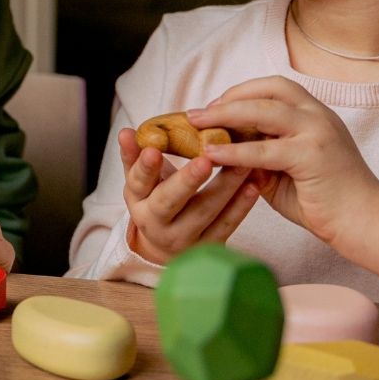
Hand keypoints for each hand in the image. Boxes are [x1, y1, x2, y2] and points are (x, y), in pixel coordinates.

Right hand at [118, 127, 259, 264]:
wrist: (168, 247)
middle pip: (170, 202)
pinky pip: (226, 225)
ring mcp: (184, 239)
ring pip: (204, 212)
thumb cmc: (156, 199)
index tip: (154, 150)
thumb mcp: (141, 182)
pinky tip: (253, 186)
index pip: (138, 182)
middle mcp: (157, 224)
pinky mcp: (208, 247)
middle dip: (188, 181)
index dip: (145, 167)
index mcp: (138, 202)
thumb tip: (125, 132)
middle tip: (205, 159)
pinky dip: (241, 206)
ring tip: (242, 163)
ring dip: (225, 187)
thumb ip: (134, 156)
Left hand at [188, 77, 378, 283]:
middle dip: (227, 99)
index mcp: (315, 114)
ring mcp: (317, 132)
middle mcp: (318, 115)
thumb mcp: (286, 172)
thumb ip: (261, 158)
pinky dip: (235, 150)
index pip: (275, 87)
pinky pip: (265, 149)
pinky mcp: (312, 156)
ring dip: (226, 115)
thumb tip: (224, 151)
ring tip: (197, 125)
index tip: (215, 105)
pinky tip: (213, 155)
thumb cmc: (326, 200)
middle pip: (267, 91)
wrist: (366, 222)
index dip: (242, 92)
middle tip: (197, 113)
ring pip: (264, 111)